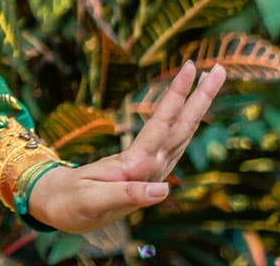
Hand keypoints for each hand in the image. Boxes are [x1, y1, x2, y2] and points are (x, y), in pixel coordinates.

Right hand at [25, 61, 225, 233]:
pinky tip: (188, 111)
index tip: (190, 69)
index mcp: (138, 168)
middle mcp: (152, 167)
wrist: (60, 211)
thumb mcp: (92, 200)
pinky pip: (170, 138)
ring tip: (210, 80)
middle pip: (183, 127)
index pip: (163, 125)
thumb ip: (127, 195)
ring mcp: (152, 168)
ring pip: (181, 132)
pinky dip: (182, 119)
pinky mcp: (145, 169)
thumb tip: (163, 190)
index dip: (176, 96)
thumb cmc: (70, 203)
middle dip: (201, 98)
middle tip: (219, 68)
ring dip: (196, 106)